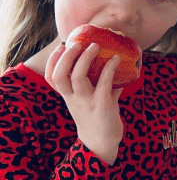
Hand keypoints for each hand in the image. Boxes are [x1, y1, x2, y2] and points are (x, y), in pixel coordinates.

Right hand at [46, 41, 124, 165]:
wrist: (101, 141)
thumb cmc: (97, 115)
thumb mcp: (91, 98)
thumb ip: (99, 81)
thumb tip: (113, 59)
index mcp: (67, 95)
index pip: (51, 77)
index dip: (52, 61)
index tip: (61, 46)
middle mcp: (73, 98)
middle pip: (60, 75)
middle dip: (67, 57)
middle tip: (77, 43)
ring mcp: (86, 101)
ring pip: (78, 77)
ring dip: (85, 59)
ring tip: (95, 46)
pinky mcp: (102, 104)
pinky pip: (104, 83)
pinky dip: (110, 68)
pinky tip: (117, 58)